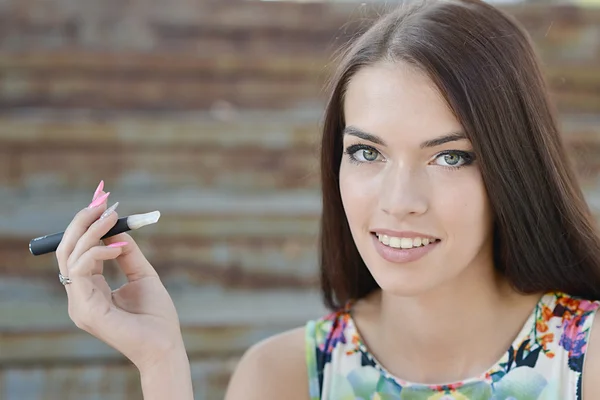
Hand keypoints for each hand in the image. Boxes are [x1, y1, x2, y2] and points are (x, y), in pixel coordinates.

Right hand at [56, 181, 183, 369]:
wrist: (165, 345)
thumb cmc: (156, 316)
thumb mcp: (142, 275)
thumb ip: (128, 254)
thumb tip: (119, 229)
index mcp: (91, 289)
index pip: (79, 252)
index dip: (88, 226)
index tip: (104, 203)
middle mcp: (80, 296)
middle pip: (67, 251)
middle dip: (82, 222)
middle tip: (101, 202)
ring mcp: (80, 304)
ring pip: (71, 256)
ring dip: (91, 231)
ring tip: (112, 217)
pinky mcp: (85, 309)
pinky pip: (80, 270)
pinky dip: (97, 252)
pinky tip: (117, 247)